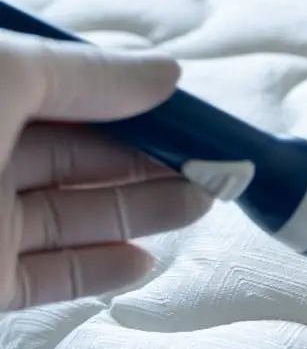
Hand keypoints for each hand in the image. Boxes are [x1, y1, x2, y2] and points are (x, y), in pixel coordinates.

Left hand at [0, 30, 210, 310]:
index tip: (195, 116)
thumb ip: (84, 75)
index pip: (70, 90)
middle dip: (153, 160)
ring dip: (142, 212)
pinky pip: (48, 275)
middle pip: (81, 156)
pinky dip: (101, 270)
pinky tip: (146, 261)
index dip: (137, 101)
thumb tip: (166, 73)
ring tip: (201, 206)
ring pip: (74, 215)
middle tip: (216, 168)